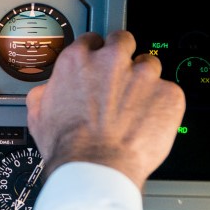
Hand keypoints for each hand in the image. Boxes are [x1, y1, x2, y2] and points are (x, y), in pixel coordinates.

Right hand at [25, 31, 185, 189]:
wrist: (95, 168)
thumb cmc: (68, 147)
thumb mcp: (39, 115)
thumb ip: (45, 92)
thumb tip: (48, 89)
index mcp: (78, 61)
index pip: (91, 40)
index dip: (95, 54)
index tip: (98, 65)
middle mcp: (111, 61)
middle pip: (122, 41)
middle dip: (122, 56)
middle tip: (121, 79)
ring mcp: (143, 75)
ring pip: (150, 64)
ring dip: (145, 81)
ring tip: (138, 106)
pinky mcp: (168, 93)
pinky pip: (170, 92)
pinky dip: (163, 104)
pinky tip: (150, 121)